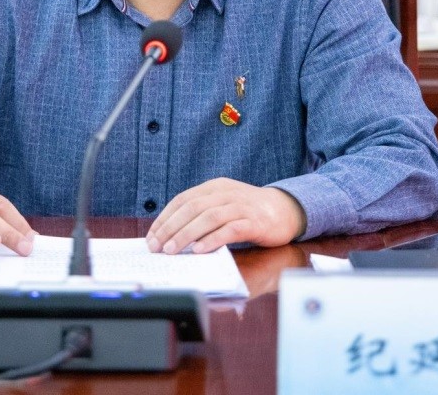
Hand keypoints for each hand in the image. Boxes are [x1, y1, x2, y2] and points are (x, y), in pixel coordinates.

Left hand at [146, 178, 306, 254]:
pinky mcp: (255, 221)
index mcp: (214, 187)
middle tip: (157, 246)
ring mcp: (241, 206)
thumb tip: (172, 235)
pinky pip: (230, 229)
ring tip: (172, 250)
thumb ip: (202, 214)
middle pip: (192, 208)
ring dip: (187, 234)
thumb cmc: (249, 211)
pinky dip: (213, 239)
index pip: (182, 200)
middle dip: (171, 228)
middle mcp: (225, 193)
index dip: (165, 218)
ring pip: (208, 217)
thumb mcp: (223, 205)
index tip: (152, 236)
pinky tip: (200, 250)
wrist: (285, 209)